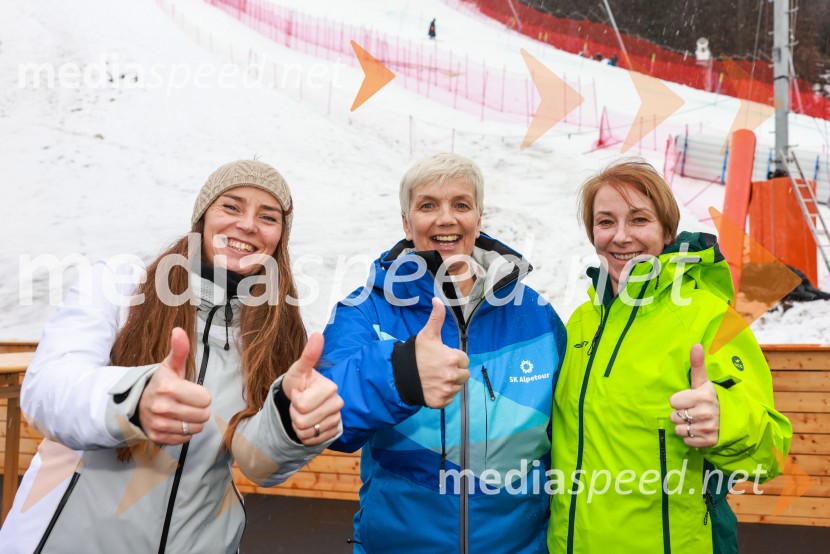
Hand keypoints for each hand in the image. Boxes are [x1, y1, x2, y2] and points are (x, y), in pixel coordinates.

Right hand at [138, 327, 211, 444]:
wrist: (138, 403)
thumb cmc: (161, 383)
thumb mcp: (171, 366)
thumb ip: (180, 350)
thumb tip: (178, 331)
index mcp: (167, 388)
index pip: (205, 398)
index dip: (202, 395)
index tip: (191, 391)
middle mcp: (161, 407)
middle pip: (203, 414)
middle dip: (200, 408)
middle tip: (187, 402)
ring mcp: (158, 424)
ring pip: (196, 428)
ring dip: (193, 421)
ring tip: (182, 412)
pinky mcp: (157, 438)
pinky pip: (186, 439)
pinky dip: (184, 432)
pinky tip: (175, 422)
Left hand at [282, 333, 343, 445]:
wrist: (301, 400)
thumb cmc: (299, 383)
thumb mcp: (299, 370)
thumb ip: (309, 354)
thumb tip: (318, 334)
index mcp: (330, 388)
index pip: (301, 405)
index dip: (293, 400)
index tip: (298, 391)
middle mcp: (338, 404)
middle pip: (302, 421)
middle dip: (294, 414)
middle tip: (298, 404)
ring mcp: (337, 419)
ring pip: (307, 432)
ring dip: (298, 425)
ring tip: (302, 413)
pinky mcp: (334, 432)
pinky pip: (312, 441)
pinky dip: (305, 435)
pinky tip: (308, 424)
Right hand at [415, 297, 469, 407]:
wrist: (400, 374)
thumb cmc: (416, 354)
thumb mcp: (427, 334)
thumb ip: (436, 318)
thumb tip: (437, 299)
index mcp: (452, 359)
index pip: (464, 360)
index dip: (454, 358)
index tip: (443, 357)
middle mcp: (452, 376)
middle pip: (464, 375)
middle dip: (455, 371)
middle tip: (439, 368)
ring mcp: (446, 390)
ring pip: (457, 387)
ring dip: (450, 383)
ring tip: (435, 377)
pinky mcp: (440, 402)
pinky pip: (449, 398)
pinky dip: (443, 394)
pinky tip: (433, 387)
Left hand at [669, 344, 719, 447]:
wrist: (733, 418)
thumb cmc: (712, 398)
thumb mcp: (704, 382)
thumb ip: (697, 365)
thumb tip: (696, 345)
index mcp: (702, 397)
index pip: (673, 401)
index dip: (679, 400)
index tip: (689, 400)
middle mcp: (705, 413)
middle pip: (674, 417)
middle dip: (681, 414)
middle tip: (692, 411)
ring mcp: (708, 428)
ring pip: (679, 430)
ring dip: (685, 426)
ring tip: (695, 421)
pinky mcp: (709, 441)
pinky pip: (687, 441)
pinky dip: (691, 437)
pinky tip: (699, 430)